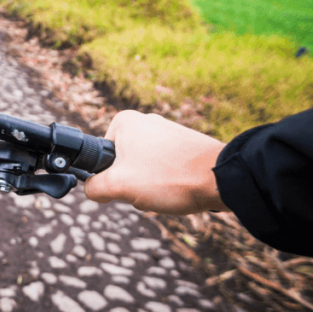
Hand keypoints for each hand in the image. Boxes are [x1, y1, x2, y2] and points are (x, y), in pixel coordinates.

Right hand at [83, 110, 227, 215]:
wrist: (221, 179)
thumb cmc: (169, 177)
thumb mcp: (118, 186)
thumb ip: (93, 187)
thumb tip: (91, 189)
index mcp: (124, 122)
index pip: (100, 158)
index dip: (108, 178)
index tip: (125, 185)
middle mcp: (145, 121)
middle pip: (122, 164)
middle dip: (131, 183)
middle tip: (146, 190)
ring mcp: (167, 132)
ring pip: (144, 169)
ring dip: (151, 186)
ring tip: (166, 189)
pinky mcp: (184, 146)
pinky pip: (165, 169)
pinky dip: (168, 183)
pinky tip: (179, 189)